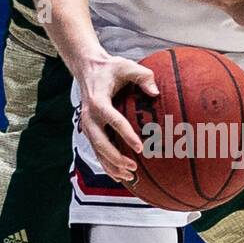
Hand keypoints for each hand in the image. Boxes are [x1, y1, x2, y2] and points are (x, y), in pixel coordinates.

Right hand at [78, 55, 158, 182]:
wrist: (87, 69)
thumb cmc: (110, 68)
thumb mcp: (127, 66)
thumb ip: (143, 76)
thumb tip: (156, 92)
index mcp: (98, 101)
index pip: (113, 121)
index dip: (126, 135)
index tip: (140, 147)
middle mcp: (89, 116)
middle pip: (100, 142)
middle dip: (116, 157)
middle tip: (133, 166)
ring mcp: (87, 126)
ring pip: (97, 151)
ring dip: (112, 166)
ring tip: (130, 176)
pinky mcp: (89, 131)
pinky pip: (97, 152)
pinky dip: (106, 165)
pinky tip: (119, 176)